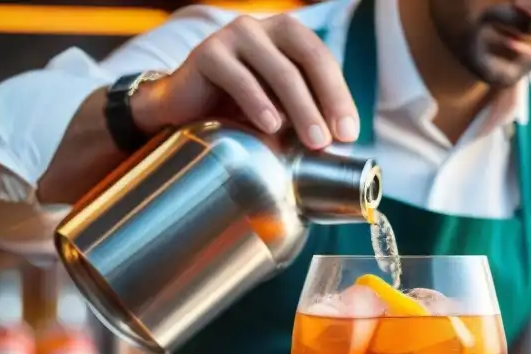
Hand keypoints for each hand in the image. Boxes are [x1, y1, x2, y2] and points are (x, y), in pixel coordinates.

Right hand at [132, 14, 358, 149]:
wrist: (181, 111)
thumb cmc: (236, 113)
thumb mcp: (279, 112)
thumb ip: (307, 117)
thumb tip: (344, 146)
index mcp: (286, 37)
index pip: (322, 60)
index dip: (339, 95)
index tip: (349, 133)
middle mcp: (263, 29)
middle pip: (305, 62)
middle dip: (325, 102)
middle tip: (333, 140)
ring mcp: (234, 37)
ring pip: (279, 71)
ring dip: (301, 108)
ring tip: (313, 141)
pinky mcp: (208, 53)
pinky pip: (240, 78)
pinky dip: (259, 103)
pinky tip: (271, 126)